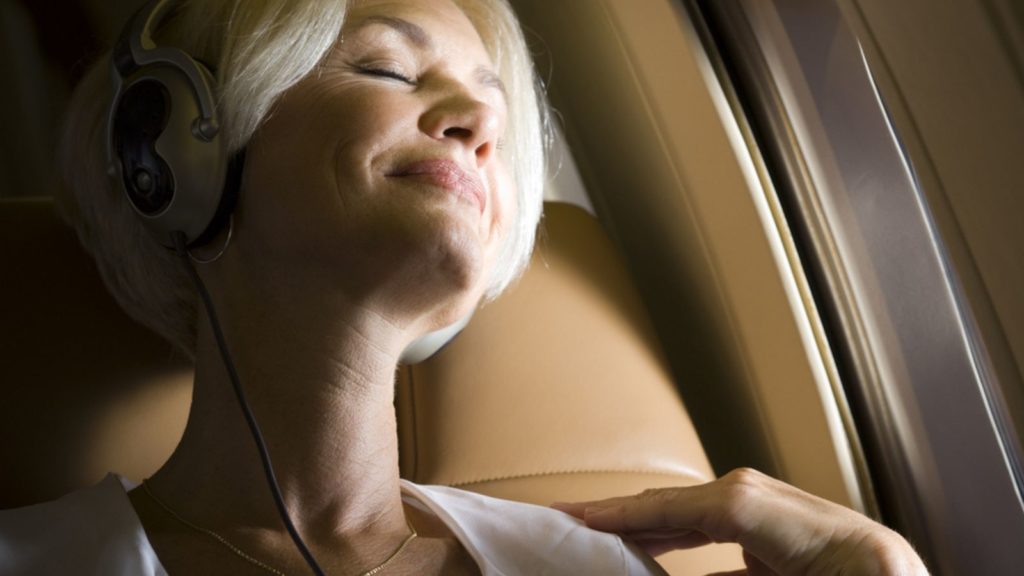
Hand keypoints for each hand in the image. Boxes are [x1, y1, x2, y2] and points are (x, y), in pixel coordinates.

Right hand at [551, 468, 927, 575]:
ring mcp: (780, 518)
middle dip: (631, 513)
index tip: (581, 515)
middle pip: (687, 503)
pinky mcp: (784, 539)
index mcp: (778, 517)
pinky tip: (658, 555)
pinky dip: (686, 542)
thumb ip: (710, 570)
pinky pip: (721, 536)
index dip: (630, 511)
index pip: (687, 507)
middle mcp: (777, 506)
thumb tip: (654, 562)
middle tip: (573, 518)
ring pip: (700, 516)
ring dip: (653, 526)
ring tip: (606, 531)